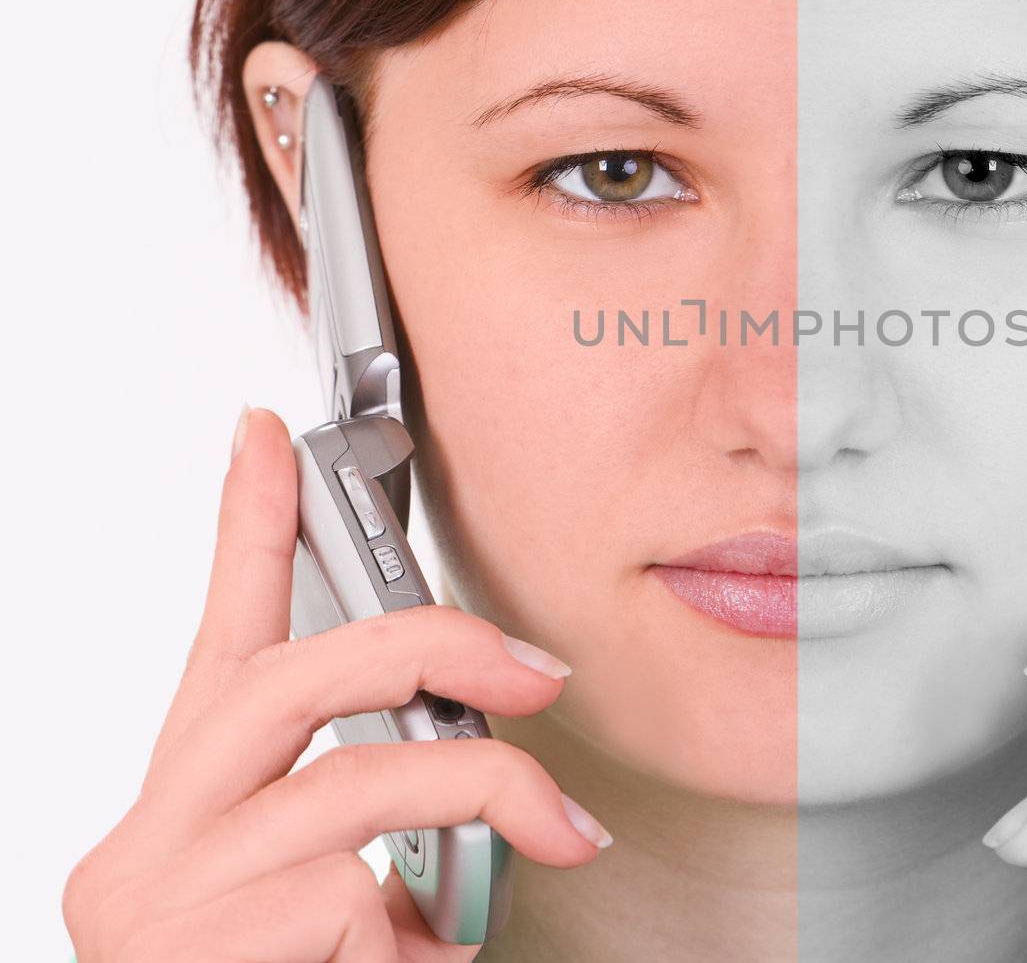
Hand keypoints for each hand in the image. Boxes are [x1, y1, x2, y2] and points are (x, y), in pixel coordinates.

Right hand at [63, 406, 609, 961]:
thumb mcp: (314, 896)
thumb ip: (356, 817)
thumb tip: (475, 756)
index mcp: (185, 806)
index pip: (217, 636)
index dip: (240, 524)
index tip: (264, 432)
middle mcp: (152, 843)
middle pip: (295, 678)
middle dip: (437, 647)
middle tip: (536, 669)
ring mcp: (171, 903)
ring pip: (362, 783)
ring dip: (489, 798)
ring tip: (558, 834)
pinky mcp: (213, 955)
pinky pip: (367, 898)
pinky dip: (430, 931)